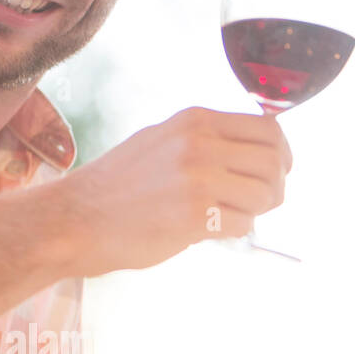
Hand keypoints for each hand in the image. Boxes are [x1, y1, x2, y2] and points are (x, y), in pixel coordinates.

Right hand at [60, 107, 291, 276]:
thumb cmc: (115, 187)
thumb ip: (204, 139)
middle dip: (275, 186)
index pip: (267, 127)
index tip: (274, 171)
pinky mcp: (195, 214)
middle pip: (274, 160)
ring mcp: (197, 178)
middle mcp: (199, 143)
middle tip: (257, 202)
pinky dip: (233, 231)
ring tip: (227, 217)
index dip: (280, 153)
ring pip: (265, 193)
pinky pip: (244, 223)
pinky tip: (206, 230)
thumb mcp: (159, 141)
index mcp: (193, 121)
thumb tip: (252, 148)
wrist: (74, 219)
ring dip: (255, 211)